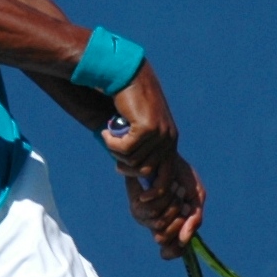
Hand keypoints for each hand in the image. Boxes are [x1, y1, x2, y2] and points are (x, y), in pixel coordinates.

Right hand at [102, 63, 178, 183]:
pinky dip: (112, 143)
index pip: (167, 177)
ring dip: (117, 152)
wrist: (128, 75)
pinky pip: (124, 149)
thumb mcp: (138, 127)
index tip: (141, 200)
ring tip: (110, 136)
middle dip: (127, 169)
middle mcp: (168, 138)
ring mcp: (159, 134)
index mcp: (169, 141)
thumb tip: (135, 172)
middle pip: (145, 171)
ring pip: (133, 161)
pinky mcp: (146, 127)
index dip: (155, 191)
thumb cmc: (129, 102)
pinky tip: (107, 130)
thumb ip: (141, 147)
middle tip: (115, 161)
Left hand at [124, 154, 204, 259]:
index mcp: (170, 226)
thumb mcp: (196, 196)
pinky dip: (162, 197)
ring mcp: (143, 216)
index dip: (175, 249)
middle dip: (178, 218)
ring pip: (158, 224)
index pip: (170, 249)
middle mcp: (154, 224)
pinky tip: (165, 185)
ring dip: (172, 204)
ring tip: (174, 188)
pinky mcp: (135, 203)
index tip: (182, 236)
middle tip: (181, 198)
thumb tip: (184, 239)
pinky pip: (150, 211)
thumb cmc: (181, 176)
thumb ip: (194, 219)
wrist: (167, 155)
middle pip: (163, 238)